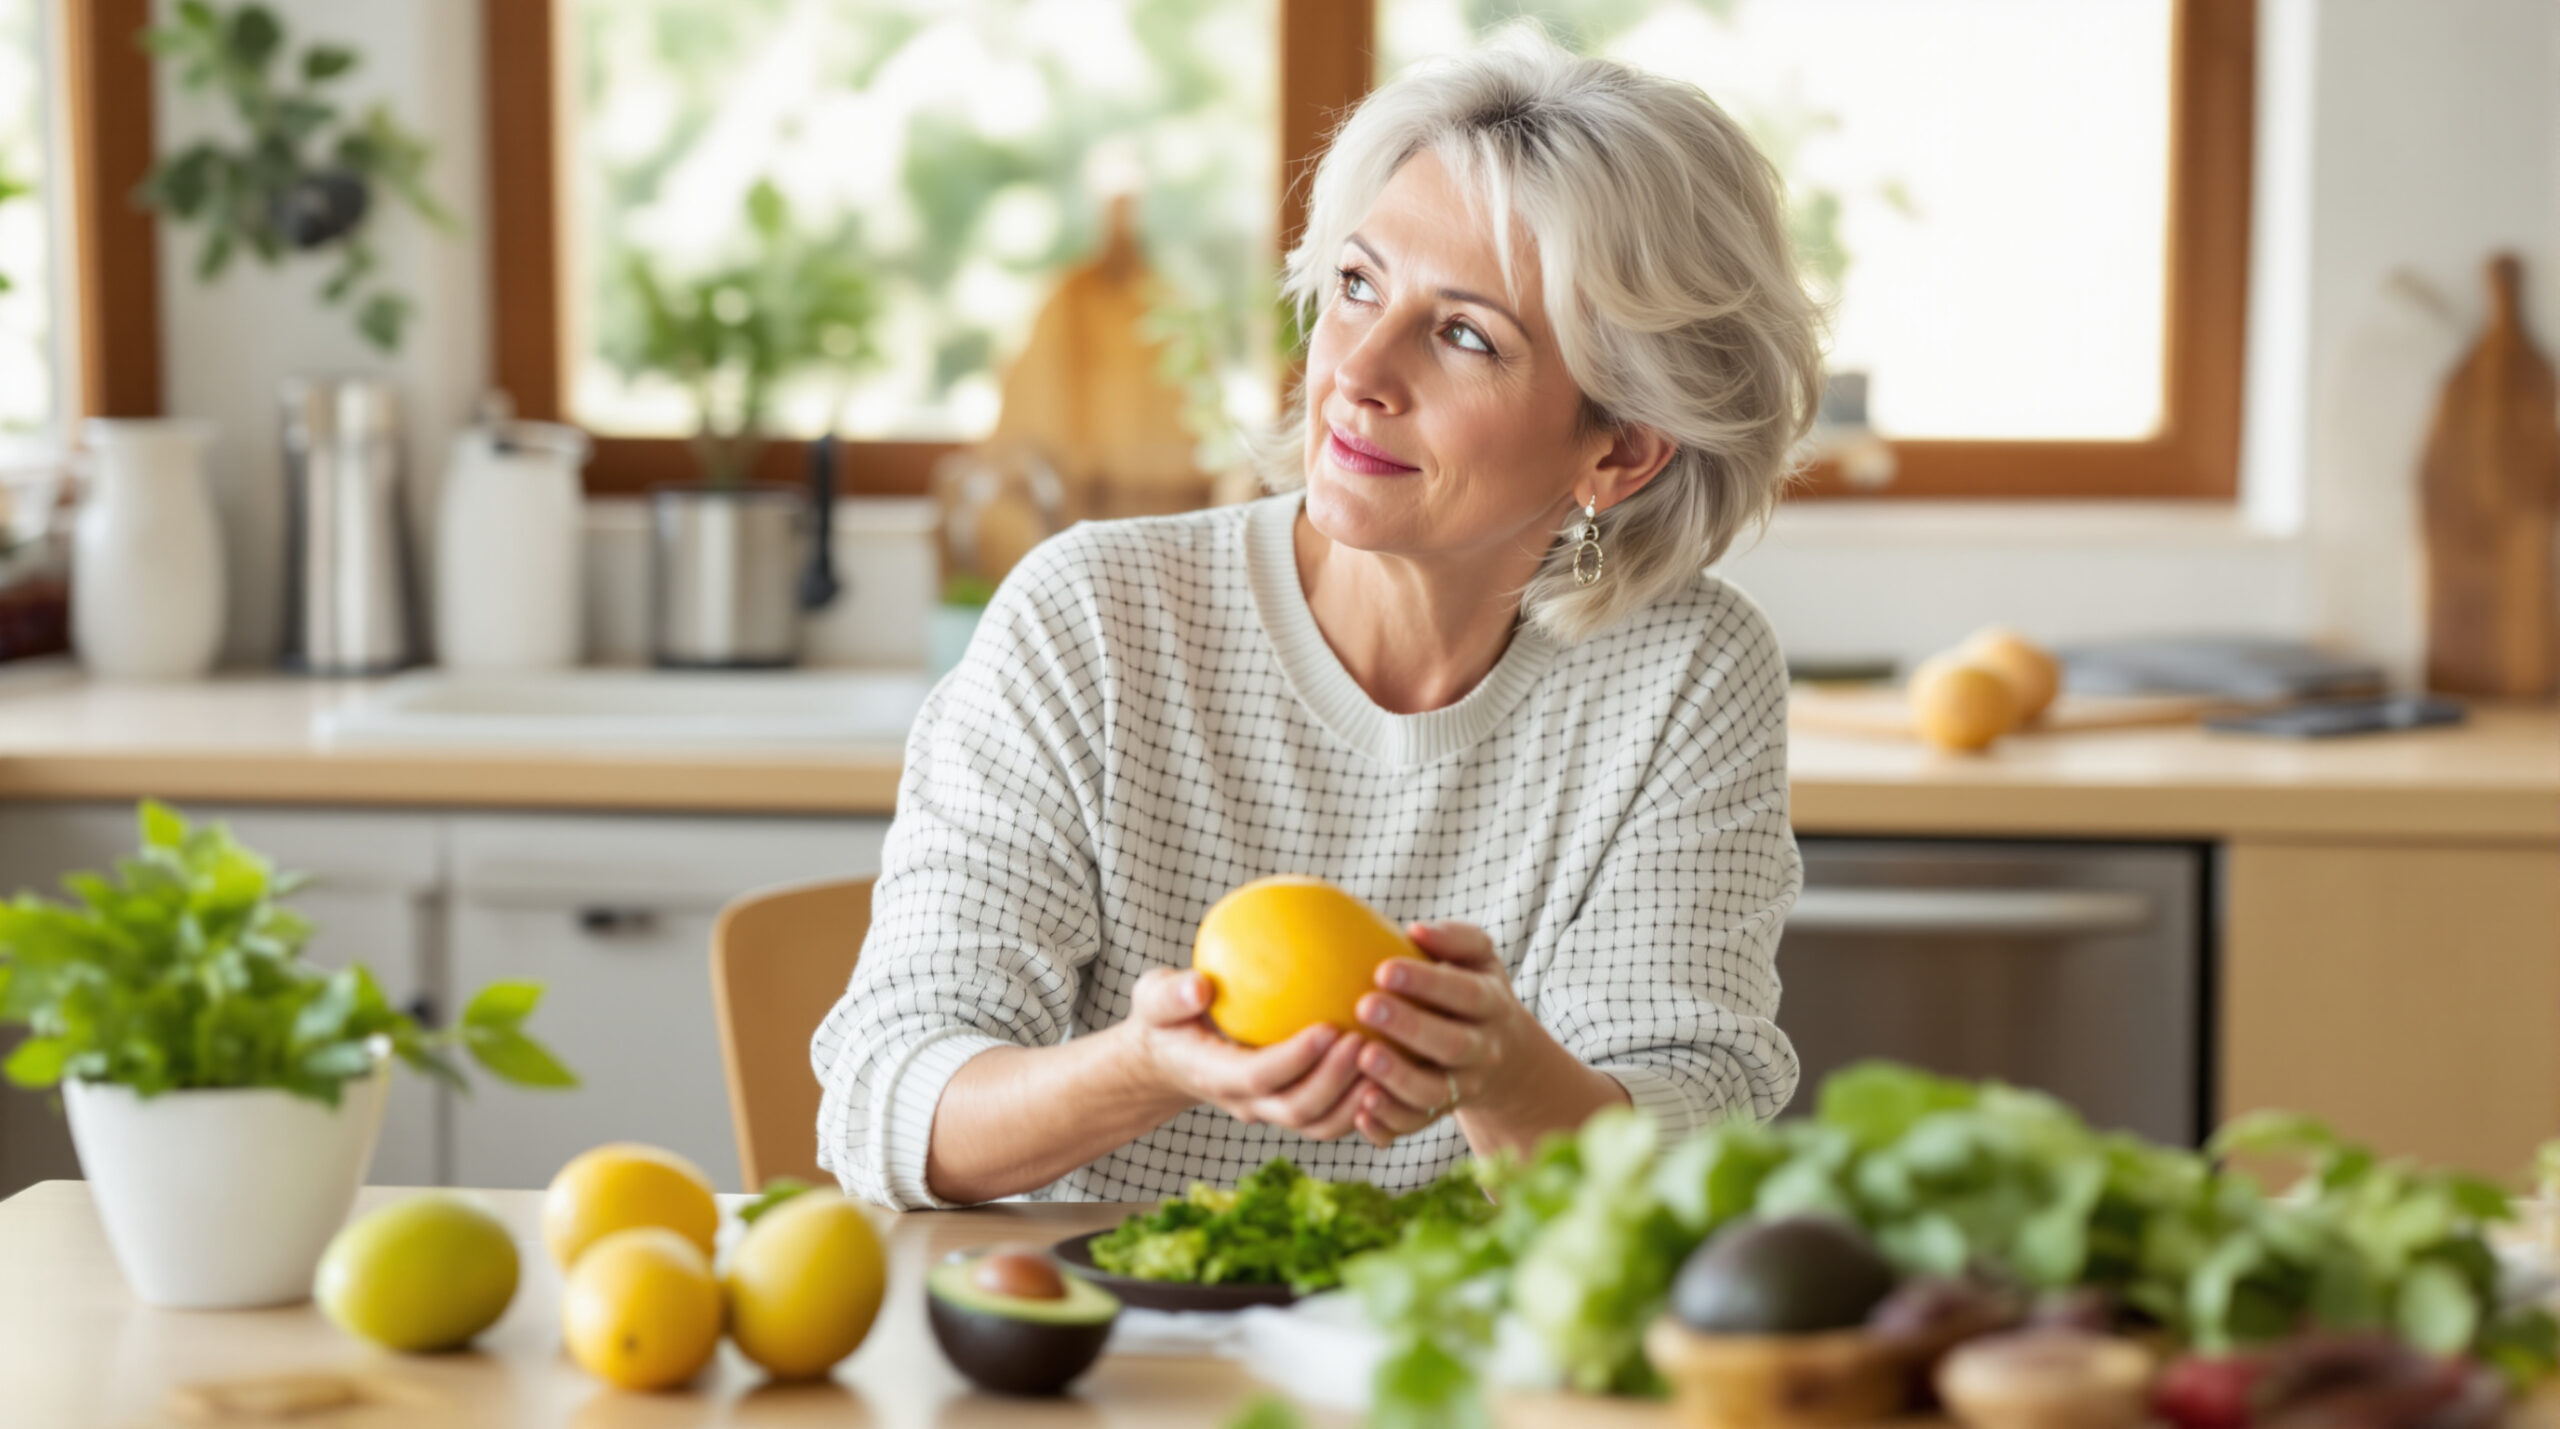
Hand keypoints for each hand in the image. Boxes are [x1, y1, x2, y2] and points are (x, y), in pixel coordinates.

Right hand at [1121, 967, 1368, 1139]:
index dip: (1295, 1059)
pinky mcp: (1295, 1107)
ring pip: (1322, 1123)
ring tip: (1388, 1056)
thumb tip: (1200, 987)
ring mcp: (1274, 1110)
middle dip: (1336, 1080)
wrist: (1173, 1057)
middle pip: (1299, 1109)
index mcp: (1215, 1076)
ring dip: (1357, 1097)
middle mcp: (1249, 1103)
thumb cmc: (1168, 1018)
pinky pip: (1334, 1116)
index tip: (1328, 1027)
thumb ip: (1170, 995)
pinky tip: (1391, 1063)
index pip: (1258, 1077)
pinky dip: (1364, 1101)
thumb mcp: (1153, 1000)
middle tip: (1367, 1038)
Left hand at [1347, 920, 1538, 1146]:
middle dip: (1409, 1028)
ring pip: (1434, 1093)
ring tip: (1362, 1057)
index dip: (1427, 983)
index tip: (1383, 969)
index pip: (1465, 994)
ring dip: (1397, 1079)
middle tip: (1365, 1007)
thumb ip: (1455, 939)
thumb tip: (1416, 930)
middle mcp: (1482, 1050)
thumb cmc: (1475, 992)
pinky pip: (1415, 1125)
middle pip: (1451, 1045)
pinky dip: (1388, 1122)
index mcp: (1491, 1006)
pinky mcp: (1440, 1114)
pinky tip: (1359, 1107)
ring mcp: (1463, 1087)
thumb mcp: (1479, 959)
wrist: (1506, 1058)